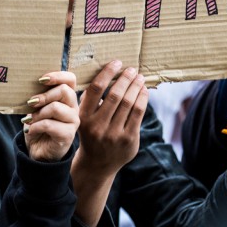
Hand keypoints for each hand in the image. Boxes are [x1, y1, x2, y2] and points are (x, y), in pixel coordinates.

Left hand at [23, 71, 79, 161]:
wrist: (38, 152)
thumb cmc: (38, 126)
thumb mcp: (37, 107)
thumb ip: (39, 95)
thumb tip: (31, 84)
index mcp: (67, 98)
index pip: (70, 79)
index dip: (57, 75)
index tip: (41, 80)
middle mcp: (74, 107)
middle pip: (64, 91)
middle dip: (44, 96)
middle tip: (31, 103)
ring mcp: (73, 121)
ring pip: (56, 107)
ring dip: (38, 113)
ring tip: (29, 120)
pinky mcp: (68, 135)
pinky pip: (50, 124)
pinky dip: (35, 126)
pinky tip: (30, 130)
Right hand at [74, 60, 147, 176]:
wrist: (97, 164)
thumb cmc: (91, 133)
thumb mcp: (83, 117)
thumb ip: (90, 99)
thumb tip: (105, 72)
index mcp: (83, 117)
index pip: (96, 89)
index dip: (107, 73)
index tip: (116, 62)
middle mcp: (98, 126)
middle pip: (116, 95)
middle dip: (126, 78)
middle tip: (132, 69)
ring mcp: (114, 134)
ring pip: (129, 103)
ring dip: (136, 87)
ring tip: (139, 78)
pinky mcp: (128, 140)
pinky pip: (138, 113)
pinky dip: (142, 98)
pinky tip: (143, 91)